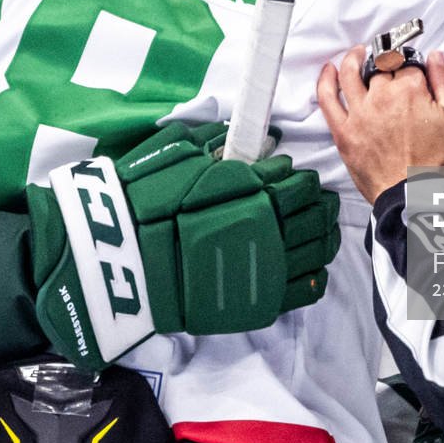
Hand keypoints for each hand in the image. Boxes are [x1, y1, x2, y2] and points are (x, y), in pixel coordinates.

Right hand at [26, 122, 340, 367]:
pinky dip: (315, 277)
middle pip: (314, 216)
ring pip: (316, 251)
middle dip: (320, 206)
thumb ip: (221, 144)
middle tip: (321, 203)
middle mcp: (269, 227)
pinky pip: (304, 290)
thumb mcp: (178, 153)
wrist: (119, 257)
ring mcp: (266, 267)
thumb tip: (254, 140)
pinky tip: (313, 268)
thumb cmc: (143, 200)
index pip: (299, 184)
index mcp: (253, 190)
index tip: (301, 180)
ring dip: (324, 238)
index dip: (305, 181)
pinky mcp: (258, 302)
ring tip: (323, 232)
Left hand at [317, 46, 443, 202]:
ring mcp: (360, 113)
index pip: (408, 64)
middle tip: (392, 68)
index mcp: (411, 90)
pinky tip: (329, 69)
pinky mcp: (344, 131)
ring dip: (355, 58)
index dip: (412, 67)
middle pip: (381, 67)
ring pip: (351, 73)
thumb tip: (435, 56)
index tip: (414, 73)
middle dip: (387, 63)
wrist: (415, 197)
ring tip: (359, 53)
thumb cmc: (438, 163)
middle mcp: (382, 96)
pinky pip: (328, 98)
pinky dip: (326, 80)